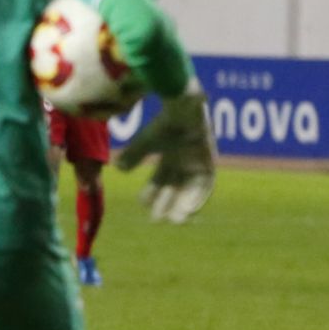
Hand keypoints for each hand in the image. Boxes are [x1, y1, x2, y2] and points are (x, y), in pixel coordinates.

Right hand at [115, 87, 215, 223]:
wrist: (184, 108)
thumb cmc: (165, 121)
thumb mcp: (146, 142)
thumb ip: (135, 155)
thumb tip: (120, 169)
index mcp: (169, 157)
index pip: (160, 181)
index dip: (151, 193)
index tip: (143, 204)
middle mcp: (184, 163)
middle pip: (174, 188)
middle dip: (166, 204)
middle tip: (156, 220)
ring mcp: (197, 163)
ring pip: (189, 190)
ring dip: (183, 206)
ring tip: (174, 221)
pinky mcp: (208, 162)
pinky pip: (206, 185)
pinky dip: (199, 198)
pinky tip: (191, 210)